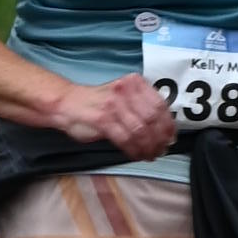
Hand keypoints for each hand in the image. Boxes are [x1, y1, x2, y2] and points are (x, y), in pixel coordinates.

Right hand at [40, 69, 178, 158]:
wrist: (66, 104)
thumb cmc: (97, 103)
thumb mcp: (123, 96)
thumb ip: (141, 106)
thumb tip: (162, 128)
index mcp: (134, 82)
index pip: (159, 104)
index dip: (168, 124)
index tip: (170, 137)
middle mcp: (126, 90)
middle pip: (153, 118)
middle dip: (160, 138)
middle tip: (161, 150)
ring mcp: (114, 104)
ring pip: (141, 130)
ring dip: (148, 147)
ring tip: (150, 155)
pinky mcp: (103, 119)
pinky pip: (126, 139)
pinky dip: (134, 150)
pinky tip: (136, 155)